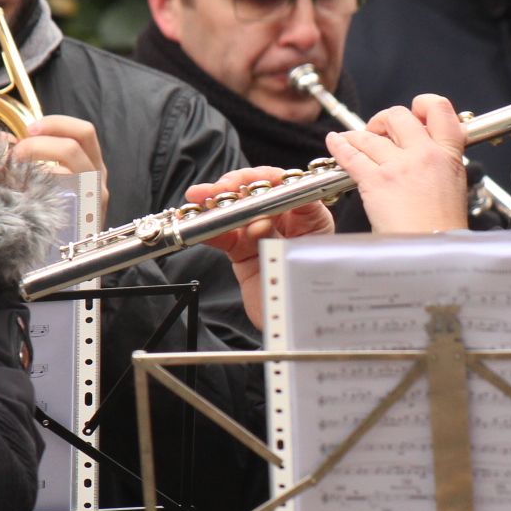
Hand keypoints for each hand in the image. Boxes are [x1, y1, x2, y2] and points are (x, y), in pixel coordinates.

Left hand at [12, 115, 109, 215]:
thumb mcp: (49, 182)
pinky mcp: (86, 210)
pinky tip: (24, 187)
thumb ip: (29, 159)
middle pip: (80, 139)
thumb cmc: (56, 217)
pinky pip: (64, 186)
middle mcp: (98, 176)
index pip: (83, 131)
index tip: (29, 129)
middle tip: (20, 147)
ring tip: (16, 165)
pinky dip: (40, 179)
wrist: (69, 261)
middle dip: (45, 136)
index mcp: (92, 164)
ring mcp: (94, 193)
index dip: (55, 124)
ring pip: (72, 157)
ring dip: (38, 154)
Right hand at [187, 165, 335, 328]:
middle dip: (237, 186)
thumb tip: (261, 220)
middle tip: (222, 189)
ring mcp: (261, 234)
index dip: (268, 179)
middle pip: (258, 192)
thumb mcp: (305, 257)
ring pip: (236, 210)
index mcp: (309, 215)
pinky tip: (199, 225)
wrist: (297, 331)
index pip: (287, 186)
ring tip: (202, 199)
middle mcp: (285, 220)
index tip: (254, 182)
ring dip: (216, 202)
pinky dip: (209, 230)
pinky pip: (223, 236)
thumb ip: (283, 238)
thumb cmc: (311, 293)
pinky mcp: (242, 251)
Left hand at [325, 95, 469, 234]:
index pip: (439, 108)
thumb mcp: (455, 186)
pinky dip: (339, 146)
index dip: (423, 104)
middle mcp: (425, 154)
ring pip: (371, 135)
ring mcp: (399, 166)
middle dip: (384, 120)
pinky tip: (335, 142)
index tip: (413, 112)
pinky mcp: (376, 181)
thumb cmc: (442, 228)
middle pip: (398, 115)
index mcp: (449, 153)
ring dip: (358, 135)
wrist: (433, 252)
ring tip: (352, 139)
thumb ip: (443, 161)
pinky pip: (352, 155)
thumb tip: (430, 147)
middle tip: (379, 130)